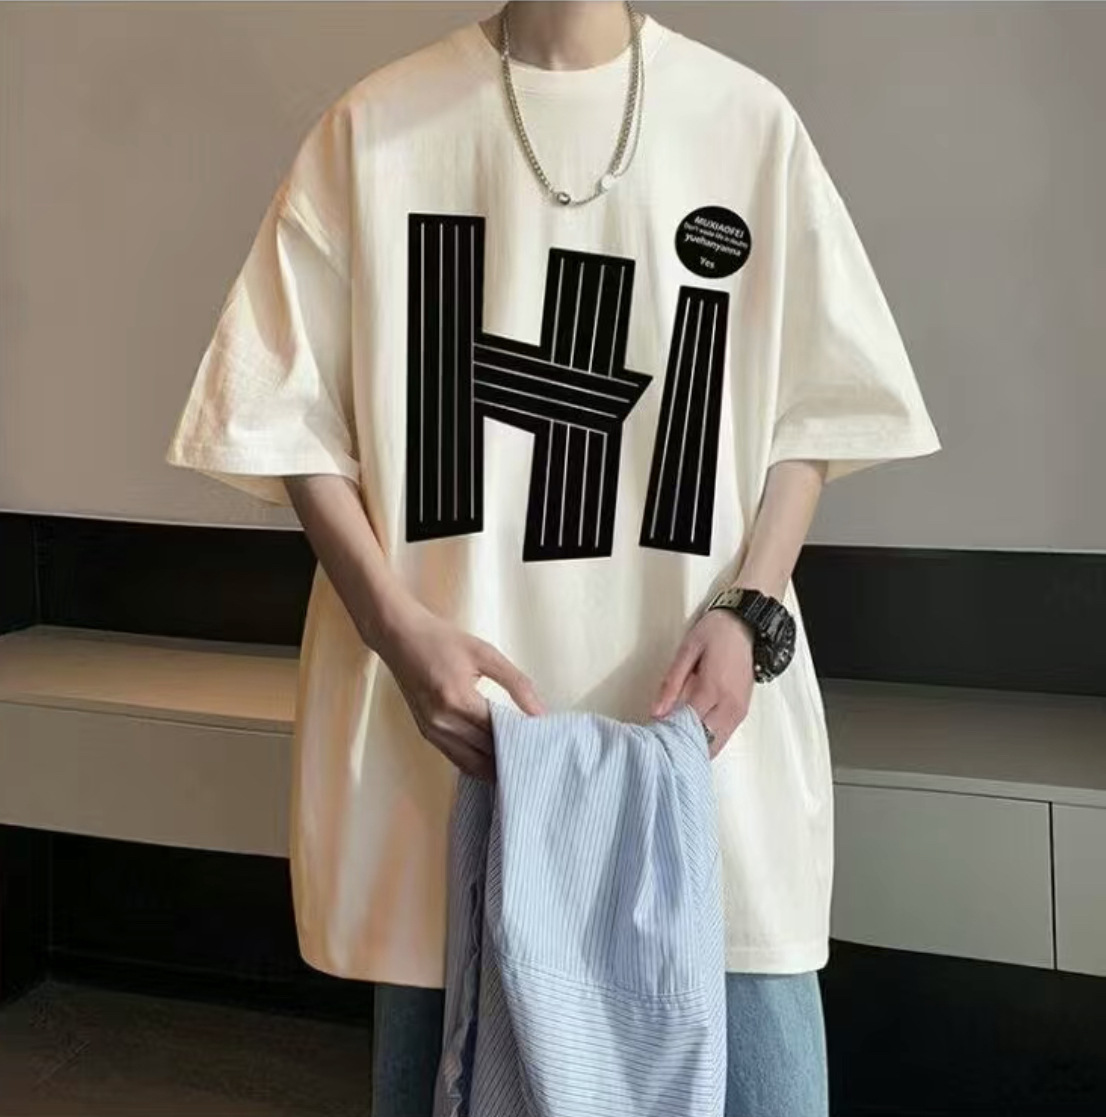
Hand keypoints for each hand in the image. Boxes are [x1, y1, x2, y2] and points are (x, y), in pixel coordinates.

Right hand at [377, 601, 545, 781]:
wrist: (400, 637)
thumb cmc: (443, 640)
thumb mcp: (485, 653)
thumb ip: (516, 683)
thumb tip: (541, 713)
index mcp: (458, 700)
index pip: (499, 732)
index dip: (523, 739)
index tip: (545, 741)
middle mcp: (443, 722)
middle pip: (487, 752)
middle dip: (512, 754)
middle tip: (538, 755)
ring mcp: (432, 732)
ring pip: (473, 763)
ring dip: (495, 765)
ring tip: (520, 761)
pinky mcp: (427, 734)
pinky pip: (458, 759)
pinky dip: (478, 763)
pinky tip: (495, 760)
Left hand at [650, 608, 755, 757]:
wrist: (745, 625)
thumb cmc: (715, 633)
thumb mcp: (686, 651)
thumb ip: (671, 683)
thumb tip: (656, 712)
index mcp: (713, 688)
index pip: (686, 725)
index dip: (668, 734)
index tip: (652, 736)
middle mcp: (729, 705)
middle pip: (703, 741)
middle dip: (681, 745)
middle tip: (662, 741)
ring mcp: (739, 711)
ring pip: (716, 744)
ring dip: (695, 746)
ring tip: (675, 739)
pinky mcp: (743, 712)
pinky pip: (724, 736)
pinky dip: (708, 740)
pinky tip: (692, 734)